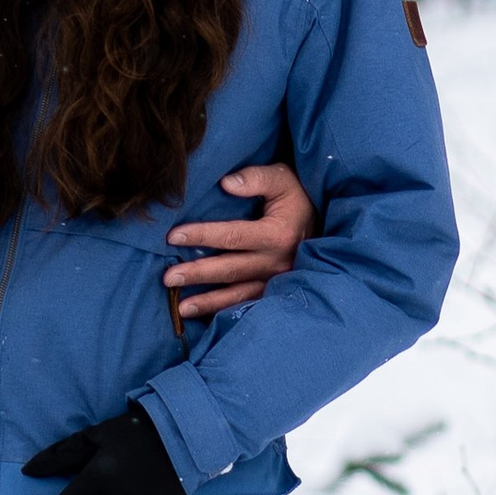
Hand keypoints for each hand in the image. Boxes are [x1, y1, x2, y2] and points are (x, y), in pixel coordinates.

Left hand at [165, 160, 316, 318]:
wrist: (328, 221)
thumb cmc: (298, 197)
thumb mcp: (283, 178)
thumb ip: (256, 178)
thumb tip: (225, 183)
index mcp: (277, 234)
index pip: (233, 236)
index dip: (202, 236)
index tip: (173, 236)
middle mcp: (276, 262)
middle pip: (230, 270)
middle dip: (197, 274)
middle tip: (167, 278)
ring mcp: (277, 280)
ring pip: (238, 294)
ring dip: (208, 302)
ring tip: (181, 307)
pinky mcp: (277, 291)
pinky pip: (249, 305)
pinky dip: (226, 312)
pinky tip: (205, 317)